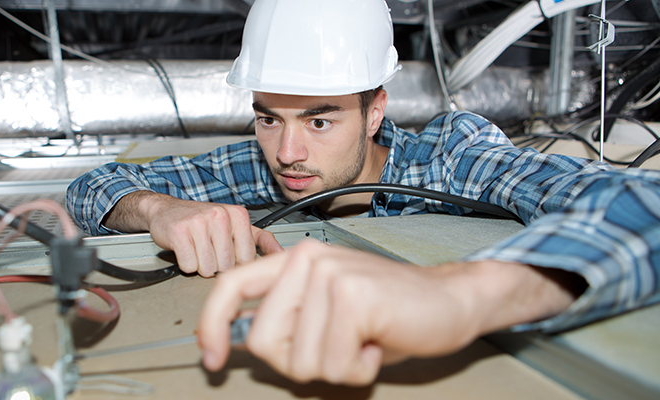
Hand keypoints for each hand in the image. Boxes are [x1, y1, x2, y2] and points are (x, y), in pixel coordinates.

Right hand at [104, 191, 282, 276]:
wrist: (166, 210)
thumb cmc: (202, 221)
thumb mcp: (235, 225)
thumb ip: (261, 239)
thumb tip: (282, 254)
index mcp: (238, 214)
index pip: (247, 258)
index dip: (234, 262)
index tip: (224, 250)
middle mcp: (221, 215)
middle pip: (227, 265)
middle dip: (215, 264)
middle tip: (207, 248)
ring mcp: (199, 222)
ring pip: (208, 268)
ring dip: (199, 264)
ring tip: (196, 248)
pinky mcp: (180, 232)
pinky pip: (189, 265)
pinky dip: (185, 263)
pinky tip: (185, 249)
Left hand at [197, 240, 579, 385]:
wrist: (451, 300)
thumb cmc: (389, 314)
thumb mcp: (326, 314)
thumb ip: (286, 321)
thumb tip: (238, 342)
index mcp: (295, 259)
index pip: (232, 285)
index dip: (213, 325)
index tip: (212, 358)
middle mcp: (307, 259)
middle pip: (263, 340)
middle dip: (300, 361)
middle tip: (339, 345)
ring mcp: (329, 274)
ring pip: (301, 359)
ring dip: (337, 366)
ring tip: (364, 340)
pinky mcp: (352, 296)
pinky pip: (335, 362)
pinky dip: (359, 368)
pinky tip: (377, 342)